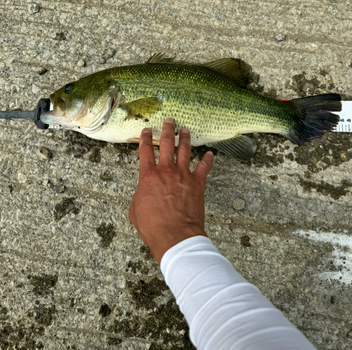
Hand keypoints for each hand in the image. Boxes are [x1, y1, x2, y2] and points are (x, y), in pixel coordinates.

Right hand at [128, 119, 213, 263]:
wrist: (175, 235)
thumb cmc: (153, 226)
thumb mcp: (135, 210)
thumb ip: (139, 196)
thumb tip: (143, 193)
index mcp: (148, 176)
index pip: (145, 151)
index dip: (146, 138)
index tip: (147, 130)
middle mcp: (166, 171)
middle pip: (167, 144)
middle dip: (167, 130)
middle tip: (169, 121)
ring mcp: (183, 175)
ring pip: (185, 150)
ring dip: (185, 138)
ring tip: (185, 130)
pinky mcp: (197, 183)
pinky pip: (204, 167)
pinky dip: (208, 160)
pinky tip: (210, 154)